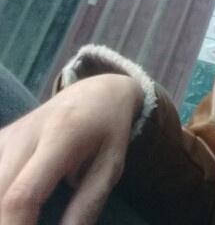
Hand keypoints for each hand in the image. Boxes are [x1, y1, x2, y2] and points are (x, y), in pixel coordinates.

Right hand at [0, 74, 143, 224]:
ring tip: (25, 218)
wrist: (96, 93)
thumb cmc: (108, 131)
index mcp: (61, 136)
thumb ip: (88, 204)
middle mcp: (26, 133)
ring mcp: (8, 136)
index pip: (22, 195)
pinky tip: (11, 207)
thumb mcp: (111, 165)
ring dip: (2, 212)